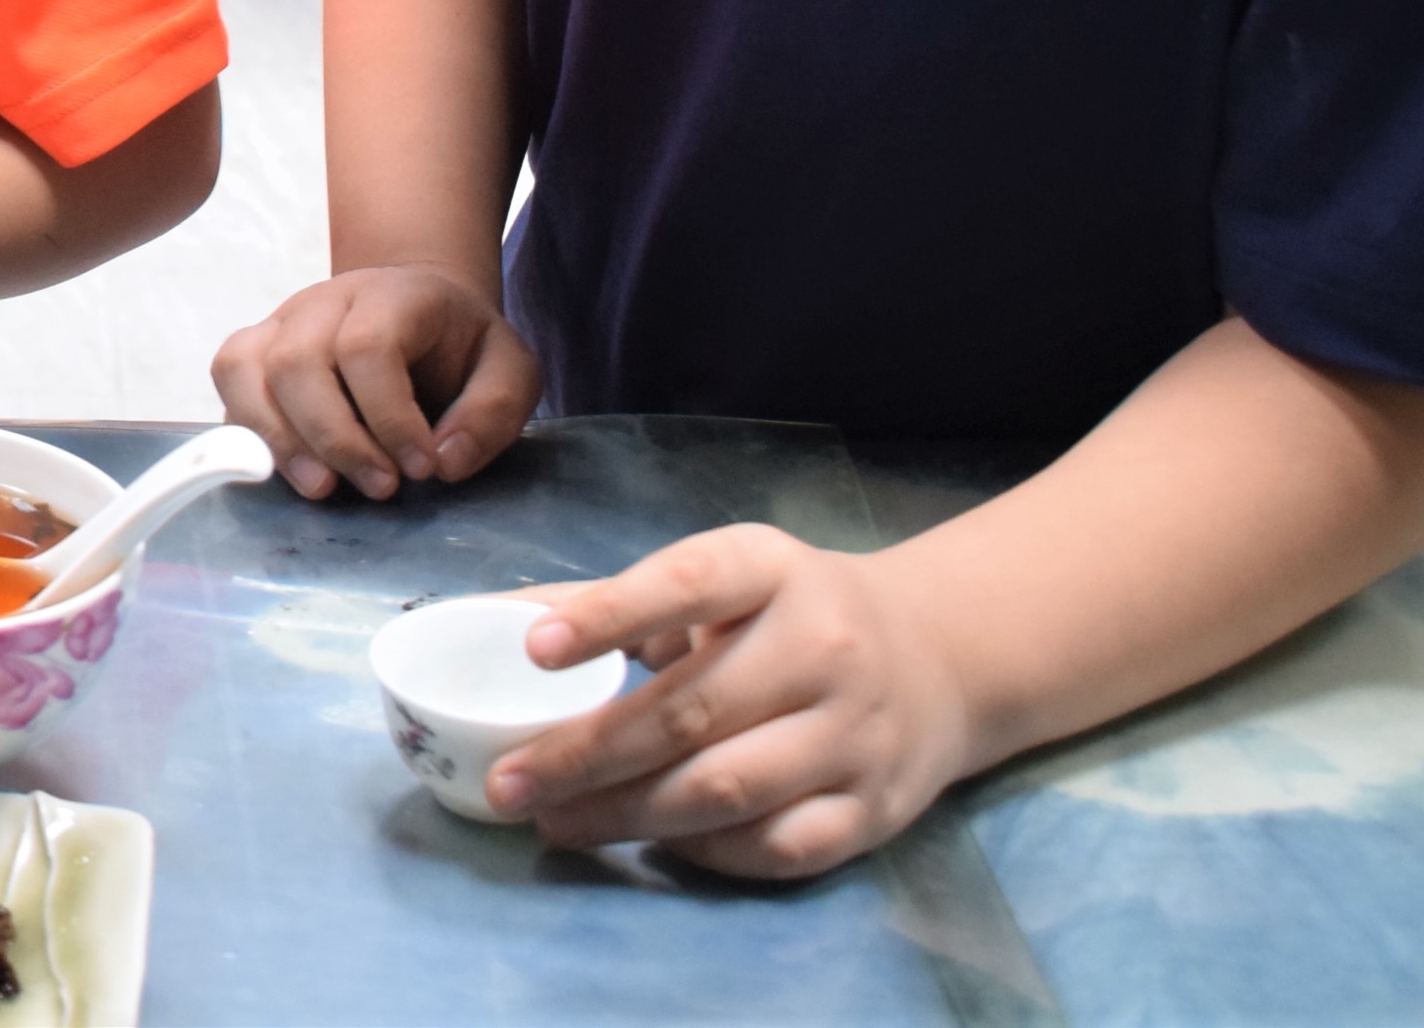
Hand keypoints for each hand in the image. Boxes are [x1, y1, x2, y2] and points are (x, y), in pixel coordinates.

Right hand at [211, 260, 539, 498]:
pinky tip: (285, 468)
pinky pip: (228, 378)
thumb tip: (444, 463)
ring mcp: (283, 320)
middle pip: (299, 361)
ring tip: (324, 488)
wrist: (415, 308)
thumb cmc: (462, 347)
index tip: (423, 468)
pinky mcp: (256, 347)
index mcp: (394, 296)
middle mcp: (327, 301)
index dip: (390, 416)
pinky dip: (246, 427)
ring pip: (250, 369)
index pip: (368, 347)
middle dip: (336, 438)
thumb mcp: (510, 371)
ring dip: (282, 440)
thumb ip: (493, 413)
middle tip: (381, 488)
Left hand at [484, 527, 975, 878]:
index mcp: (771, 571)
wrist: (936, 658)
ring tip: (554, 823)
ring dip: (627, 813)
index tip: (534, 648)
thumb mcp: (719, 578)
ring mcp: (855, 734)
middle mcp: (822, 648)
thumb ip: (611, 600)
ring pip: (726, 788)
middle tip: (510, 783)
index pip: (685, 585)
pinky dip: (704, 852)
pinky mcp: (873, 809)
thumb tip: (488, 619)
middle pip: (690, 711)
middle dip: (585, 753)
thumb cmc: (789, 614)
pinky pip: (777, 845)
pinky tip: (648, 844)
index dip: (609, 615)